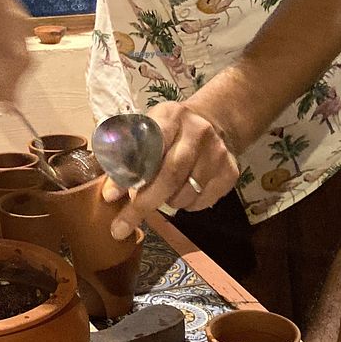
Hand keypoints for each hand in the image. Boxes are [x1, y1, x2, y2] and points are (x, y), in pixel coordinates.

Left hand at [102, 102, 238, 239]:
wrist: (214, 121)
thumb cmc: (171, 130)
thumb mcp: (149, 129)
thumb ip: (128, 155)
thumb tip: (110, 193)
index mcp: (171, 116)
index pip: (148, 146)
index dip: (128, 174)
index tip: (109, 197)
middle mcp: (198, 131)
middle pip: (170, 175)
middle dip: (144, 203)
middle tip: (123, 225)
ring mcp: (218, 152)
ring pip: (187, 193)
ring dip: (168, 203)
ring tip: (162, 197)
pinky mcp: (231, 171)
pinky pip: (203, 201)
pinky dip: (188, 206)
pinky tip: (183, 194)